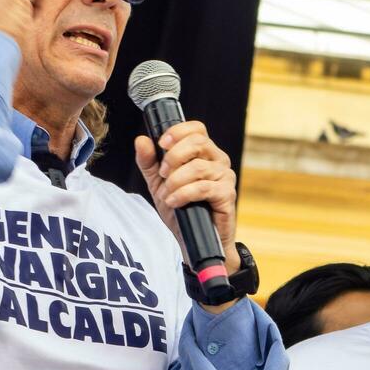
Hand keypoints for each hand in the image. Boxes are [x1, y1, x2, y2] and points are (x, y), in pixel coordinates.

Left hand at [135, 121, 240, 302]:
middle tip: (162, 174)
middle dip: (173, 156)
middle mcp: (218, 160)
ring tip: (167, 194)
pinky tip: (175, 201)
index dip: (178, 131)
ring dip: (176, 180)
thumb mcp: (159, 183)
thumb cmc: (180, 209)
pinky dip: (184, 193)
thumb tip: (141, 140)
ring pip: (198, 166)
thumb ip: (149, 162)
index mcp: (204, 152)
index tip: (162, 143)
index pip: (197, 128)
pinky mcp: (227, 195)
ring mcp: (225, 177)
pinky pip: (204, 187)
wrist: (192, 241)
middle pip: (198, 142)